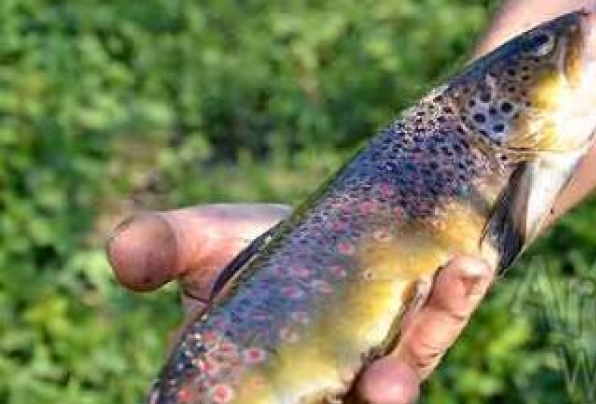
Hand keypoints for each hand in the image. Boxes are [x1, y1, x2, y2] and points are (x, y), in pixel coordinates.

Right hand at [107, 204, 491, 403]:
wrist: (337, 219)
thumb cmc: (262, 243)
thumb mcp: (204, 240)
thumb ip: (163, 247)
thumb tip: (120, 253)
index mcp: (253, 380)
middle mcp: (317, 387)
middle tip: (342, 403)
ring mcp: (373, 365)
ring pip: (388, 394)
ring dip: (394, 391)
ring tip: (392, 377)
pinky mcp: (421, 331)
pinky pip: (440, 327)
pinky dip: (453, 302)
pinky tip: (466, 266)